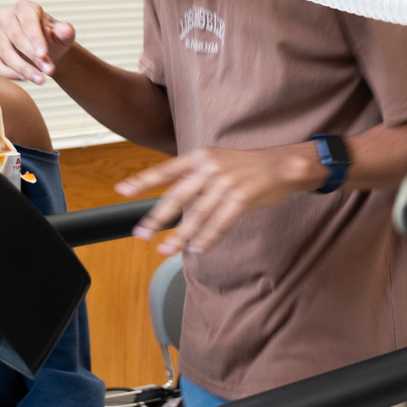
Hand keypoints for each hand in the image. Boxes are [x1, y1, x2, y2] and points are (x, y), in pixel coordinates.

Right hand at [0, 0, 76, 83]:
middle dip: (32, 57)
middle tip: (48, 71)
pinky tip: (25, 78)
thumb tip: (65, 30)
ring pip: (4, 52)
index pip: (27, 21)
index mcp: (25, 8)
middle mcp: (7, 17)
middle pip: (15, 37)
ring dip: (22, 68)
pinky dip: (9, 74)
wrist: (47, 51)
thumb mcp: (64, 35)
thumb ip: (65, 31)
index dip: (35, 39)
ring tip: (40, 79)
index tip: (43, 55)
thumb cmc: (54, 38)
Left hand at [116, 144, 317, 255]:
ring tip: (165, 249)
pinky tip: (195, 249)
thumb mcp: (218, 162)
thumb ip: (196, 179)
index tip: (122, 190)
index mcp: (200, 156)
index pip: (166, 170)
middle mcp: (210, 168)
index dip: (143, 181)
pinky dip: (206, 238)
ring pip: (196, 215)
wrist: (284, 165)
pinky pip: (218, 223)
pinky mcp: (241, 198)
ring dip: (179, 236)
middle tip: (141, 234)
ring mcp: (226, 183)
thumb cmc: (248, 167)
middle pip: (176, 197)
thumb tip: (172, 204)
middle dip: (157, 218)